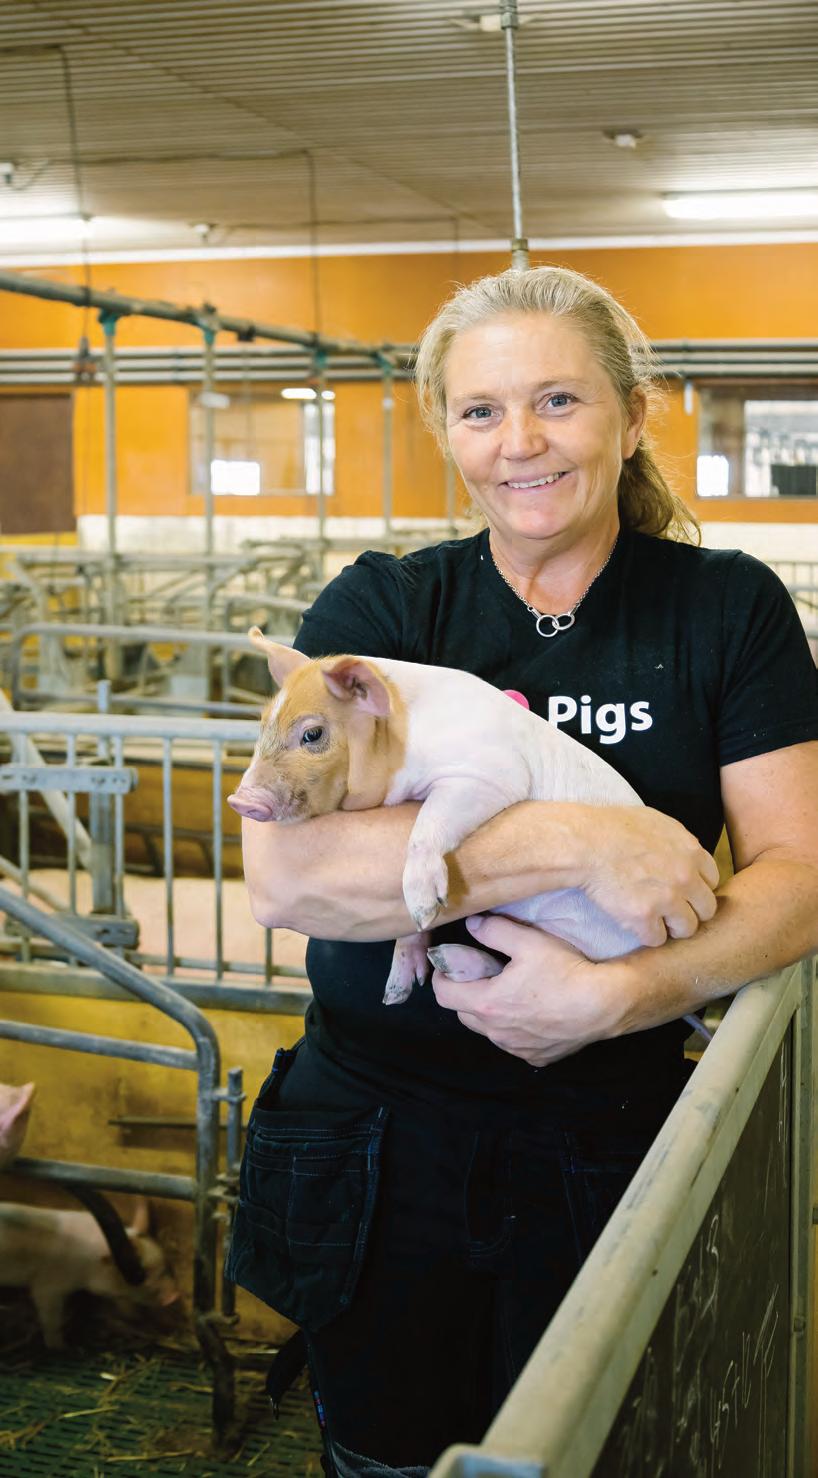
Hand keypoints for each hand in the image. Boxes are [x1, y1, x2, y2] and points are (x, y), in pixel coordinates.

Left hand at [430, 914, 620, 1066]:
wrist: (605, 1005)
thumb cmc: (565, 971)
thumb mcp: (528, 941)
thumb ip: (494, 930)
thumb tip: (472, 924)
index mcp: (486, 1004)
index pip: (443, 995)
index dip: (442, 977)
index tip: (452, 965)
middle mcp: (497, 1033)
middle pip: (463, 1014)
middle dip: (466, 993)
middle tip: (484, 974)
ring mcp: (517, 1048)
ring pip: (489, 1031)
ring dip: (490, 1013)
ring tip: (511, 992)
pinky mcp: (537, 1057)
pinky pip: (515, 1043)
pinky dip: (516, 1028)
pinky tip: (535, 1012)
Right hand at [579, 806, 719, 946]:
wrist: (584, 842)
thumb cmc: (613, 827)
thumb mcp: (656, 822)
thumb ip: (679, 841)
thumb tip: (688, 853)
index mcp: (691, 851)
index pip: (713, 881)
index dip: (696, 888)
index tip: (680, 891)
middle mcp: (685, 876)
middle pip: (707, 909)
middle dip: (689, 911)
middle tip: (669, 911)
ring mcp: (667, 898)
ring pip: (687, 928)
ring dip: (671, 928)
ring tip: (653, 921)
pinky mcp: (644, 916)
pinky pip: (657, 939)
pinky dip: (645, 934)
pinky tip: (633, 923)